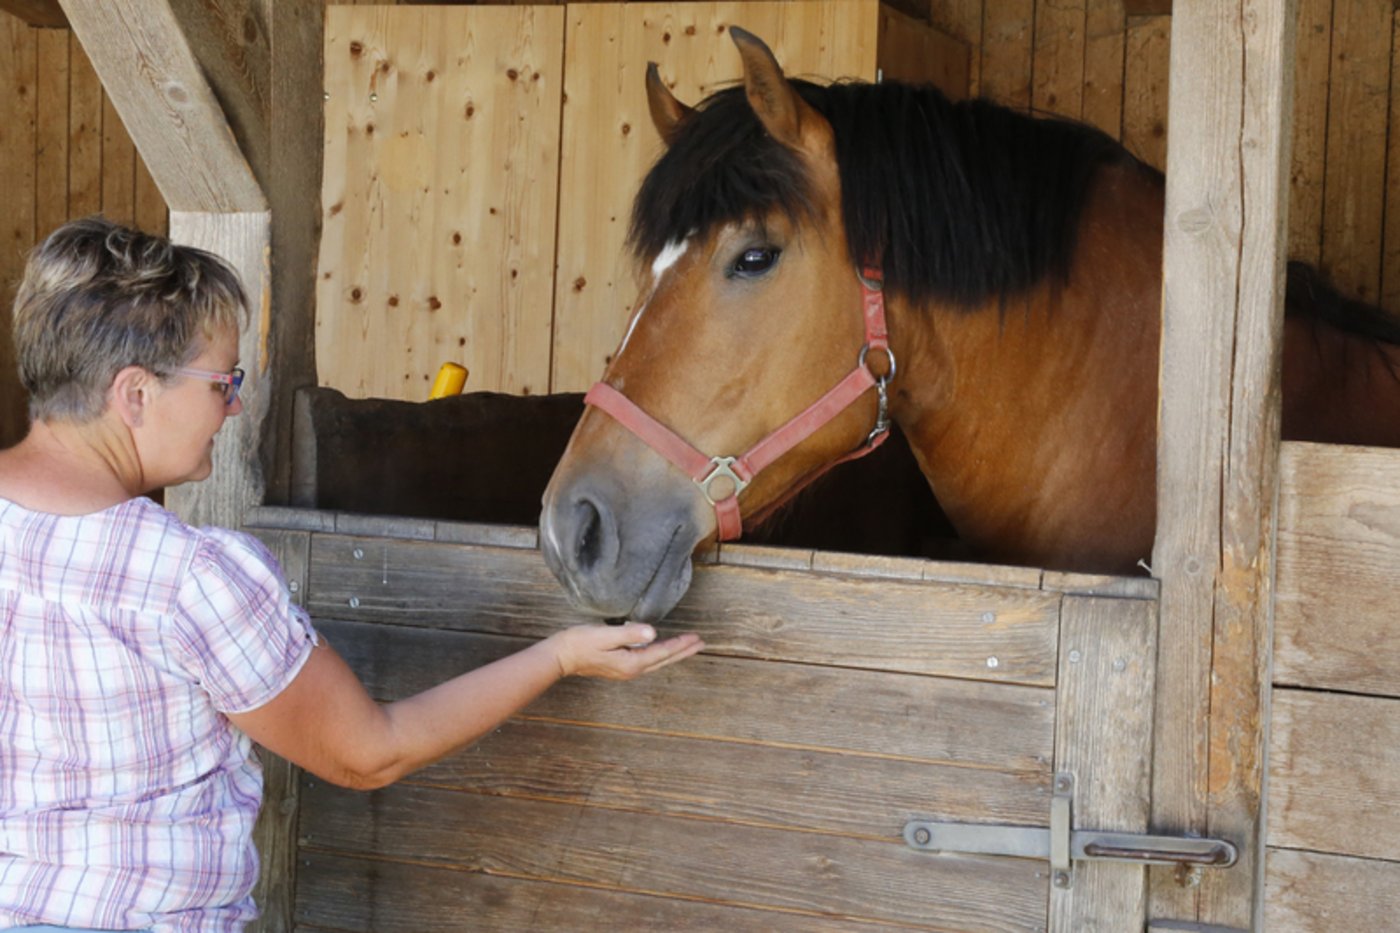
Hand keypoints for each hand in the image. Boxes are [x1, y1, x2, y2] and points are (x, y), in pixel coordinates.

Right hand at [548, 622, 703, 679]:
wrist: (561, 656)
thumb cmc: (580, 642)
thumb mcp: (605, 634)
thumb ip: (629, 633)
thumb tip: (653, 633)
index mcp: (631, 662)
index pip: (662, 652)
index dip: (680, 644)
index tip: (696, 637)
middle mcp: (632, 670)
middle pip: (664, 660)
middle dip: (683, 651)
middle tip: (701, 643)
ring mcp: (626, 671)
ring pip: (657, 662)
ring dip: (673, 653)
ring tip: (688, 646)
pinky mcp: (620, 667)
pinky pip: (647, 661)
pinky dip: (660, 655)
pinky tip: (662, 650)